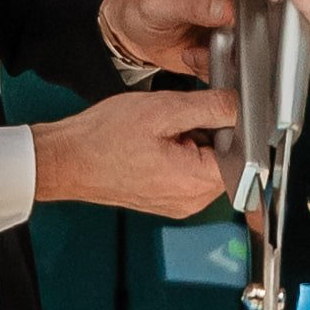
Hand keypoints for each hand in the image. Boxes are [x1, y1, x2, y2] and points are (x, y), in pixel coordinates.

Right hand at [29, 86, 241, 222]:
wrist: (67, 160)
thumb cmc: (103, 139)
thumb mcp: (163, 110)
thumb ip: (209, 107)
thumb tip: (239, 105)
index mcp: (194, 182)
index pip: (242, 154)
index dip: (230, 127)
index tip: (210, 112)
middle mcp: (191, 201)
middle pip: (226, 160)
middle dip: (210, 133)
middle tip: (177, 120)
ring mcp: (178, 203)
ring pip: (207, 164)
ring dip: (193, 142)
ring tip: (161, 132)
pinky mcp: (167, 200)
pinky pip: (188, 173)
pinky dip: (180, 153)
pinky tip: (156, 144)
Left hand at [94, 0, 236, 77]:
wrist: (126, 30)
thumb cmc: (140, 3)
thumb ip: (195, 4)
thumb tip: (227, 7)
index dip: (244, 11)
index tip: (226, 23)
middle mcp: (227, 3)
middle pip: (251, 25)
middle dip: (231, 41)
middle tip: (209, 42)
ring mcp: (225, 29)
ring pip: (241, 50)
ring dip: (218, 58)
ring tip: (192, 52)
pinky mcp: (218, 51)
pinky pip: (227, 66)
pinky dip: (210, 68)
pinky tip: (191, 58)